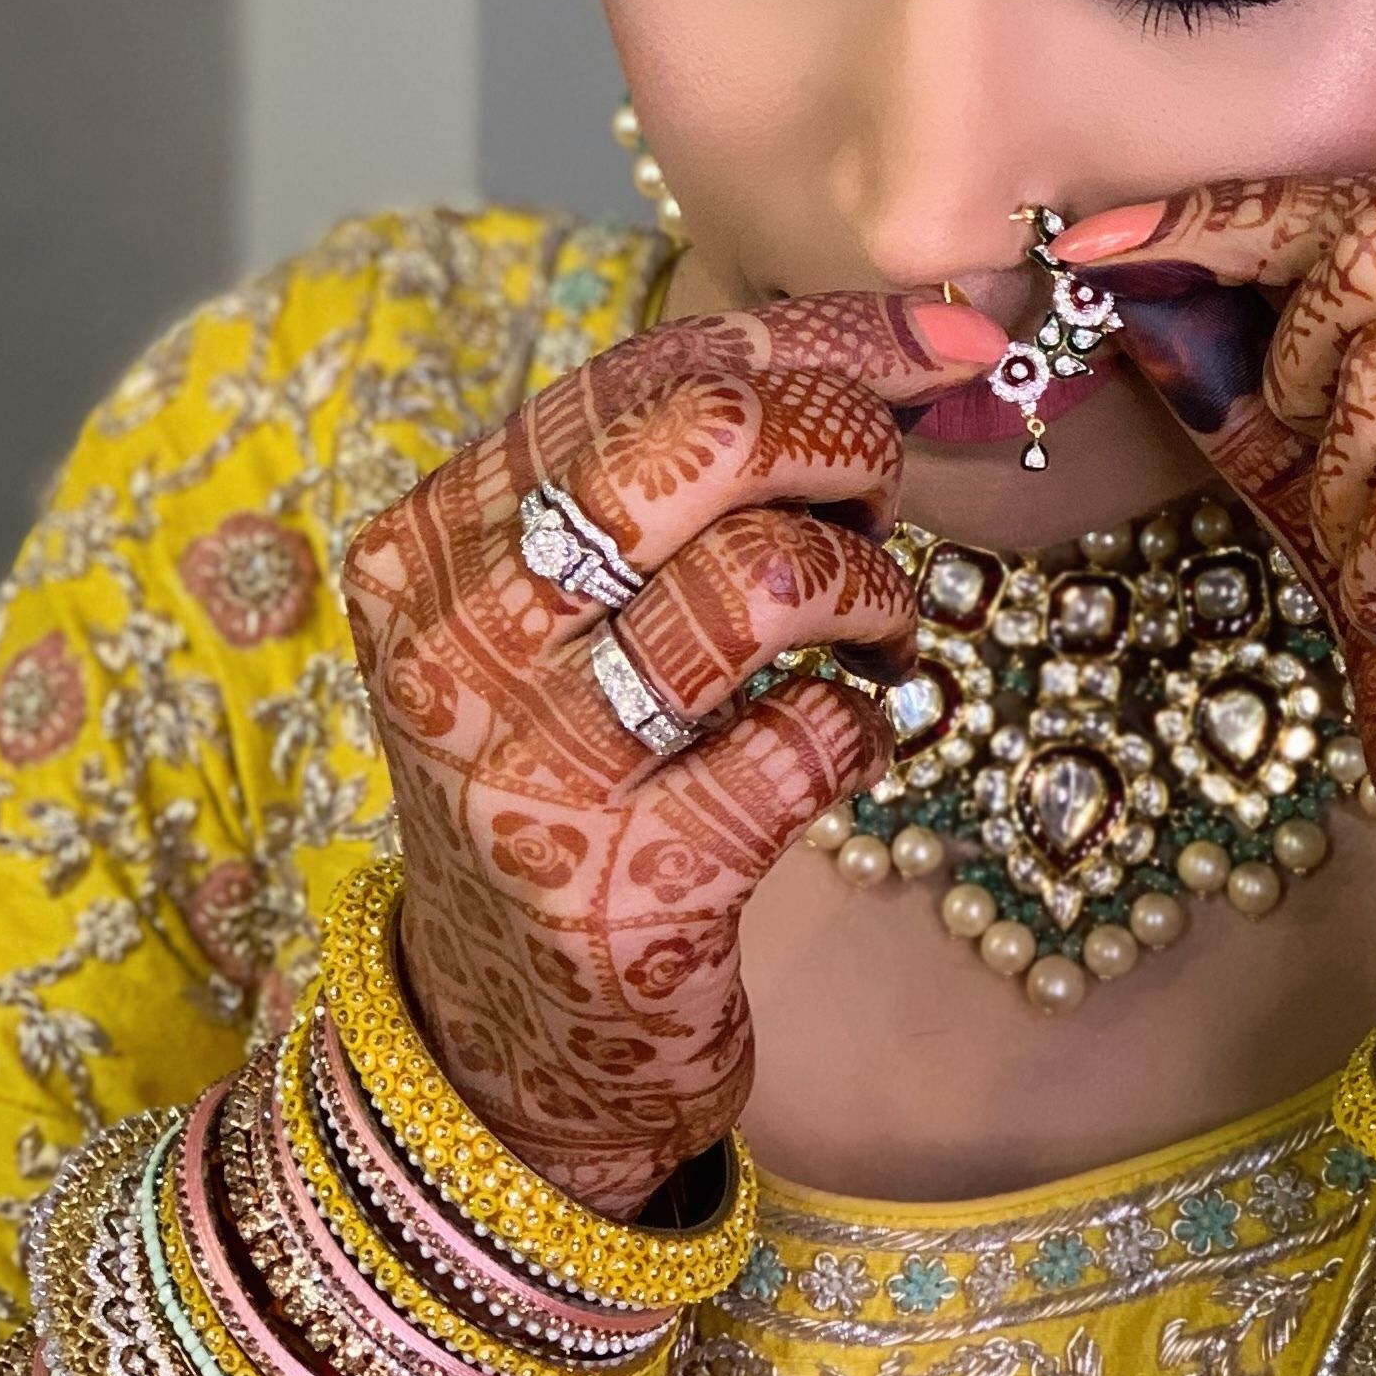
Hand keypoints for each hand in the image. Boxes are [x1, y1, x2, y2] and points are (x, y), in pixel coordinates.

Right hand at [340, 296, 997, 1214]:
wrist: (512, 1037)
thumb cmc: (568, 784)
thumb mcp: (565, 619)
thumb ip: (669, 487)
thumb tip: (891, 350)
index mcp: (433, 543)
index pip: (645, 374)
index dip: (818, 338)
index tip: (942, 337)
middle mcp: (462, 638)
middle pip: (704, 440)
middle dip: (843, 440)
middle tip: (882, 498)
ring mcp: (536, 760)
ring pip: (766, 578)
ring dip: (868, 590)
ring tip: (874, 631)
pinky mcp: (630, 876)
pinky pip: (812, 738)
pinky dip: (866, 728)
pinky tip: (845, 744)